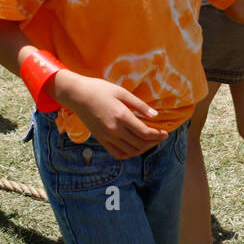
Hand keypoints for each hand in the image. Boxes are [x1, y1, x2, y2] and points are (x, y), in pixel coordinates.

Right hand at [52, 71, 166, 158]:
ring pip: (130, 151)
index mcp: (121, 116)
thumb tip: (155, 115)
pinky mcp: (101, 139)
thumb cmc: (100, 89)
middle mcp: (114, 129)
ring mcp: (106, 136)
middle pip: (140, 143)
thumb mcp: (122, 92)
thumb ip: (139, 105)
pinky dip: (128, 154)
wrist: (77, 95)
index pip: (145, 133)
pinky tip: (134, 147)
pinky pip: (117, 153)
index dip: (158, 135)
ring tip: (149, 142)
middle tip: (160, 136)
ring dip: (143, 148)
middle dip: (153, 142)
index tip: (165, 133)